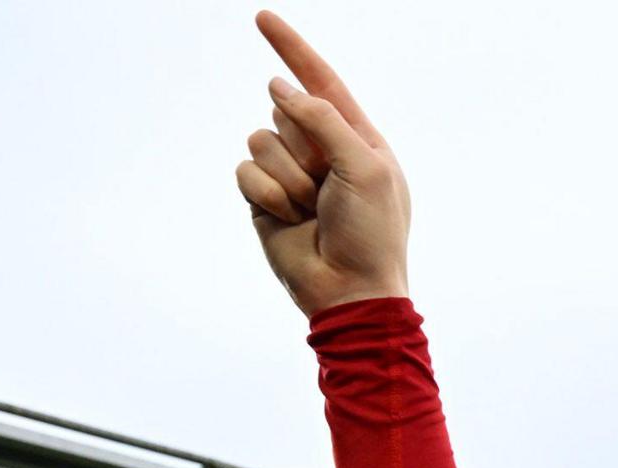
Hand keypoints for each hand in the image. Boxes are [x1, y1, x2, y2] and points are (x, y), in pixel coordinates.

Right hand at [237, 12, 411, 315]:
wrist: (349, 290)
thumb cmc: (372, 231)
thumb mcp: (364, 166)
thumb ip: (324, 120)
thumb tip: (280, 90)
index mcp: (358, 139)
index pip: (320, 82)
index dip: (292, 49)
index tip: (263, 18)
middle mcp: (322, 150)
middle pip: (284, 110)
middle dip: (302, 145)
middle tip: (327, 188)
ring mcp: (291, 173)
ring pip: (260, 139)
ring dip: (287, 175)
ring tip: (311, 208)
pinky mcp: (264, 197)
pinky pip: (245, 170)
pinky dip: (266, 193)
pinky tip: (288, 218)